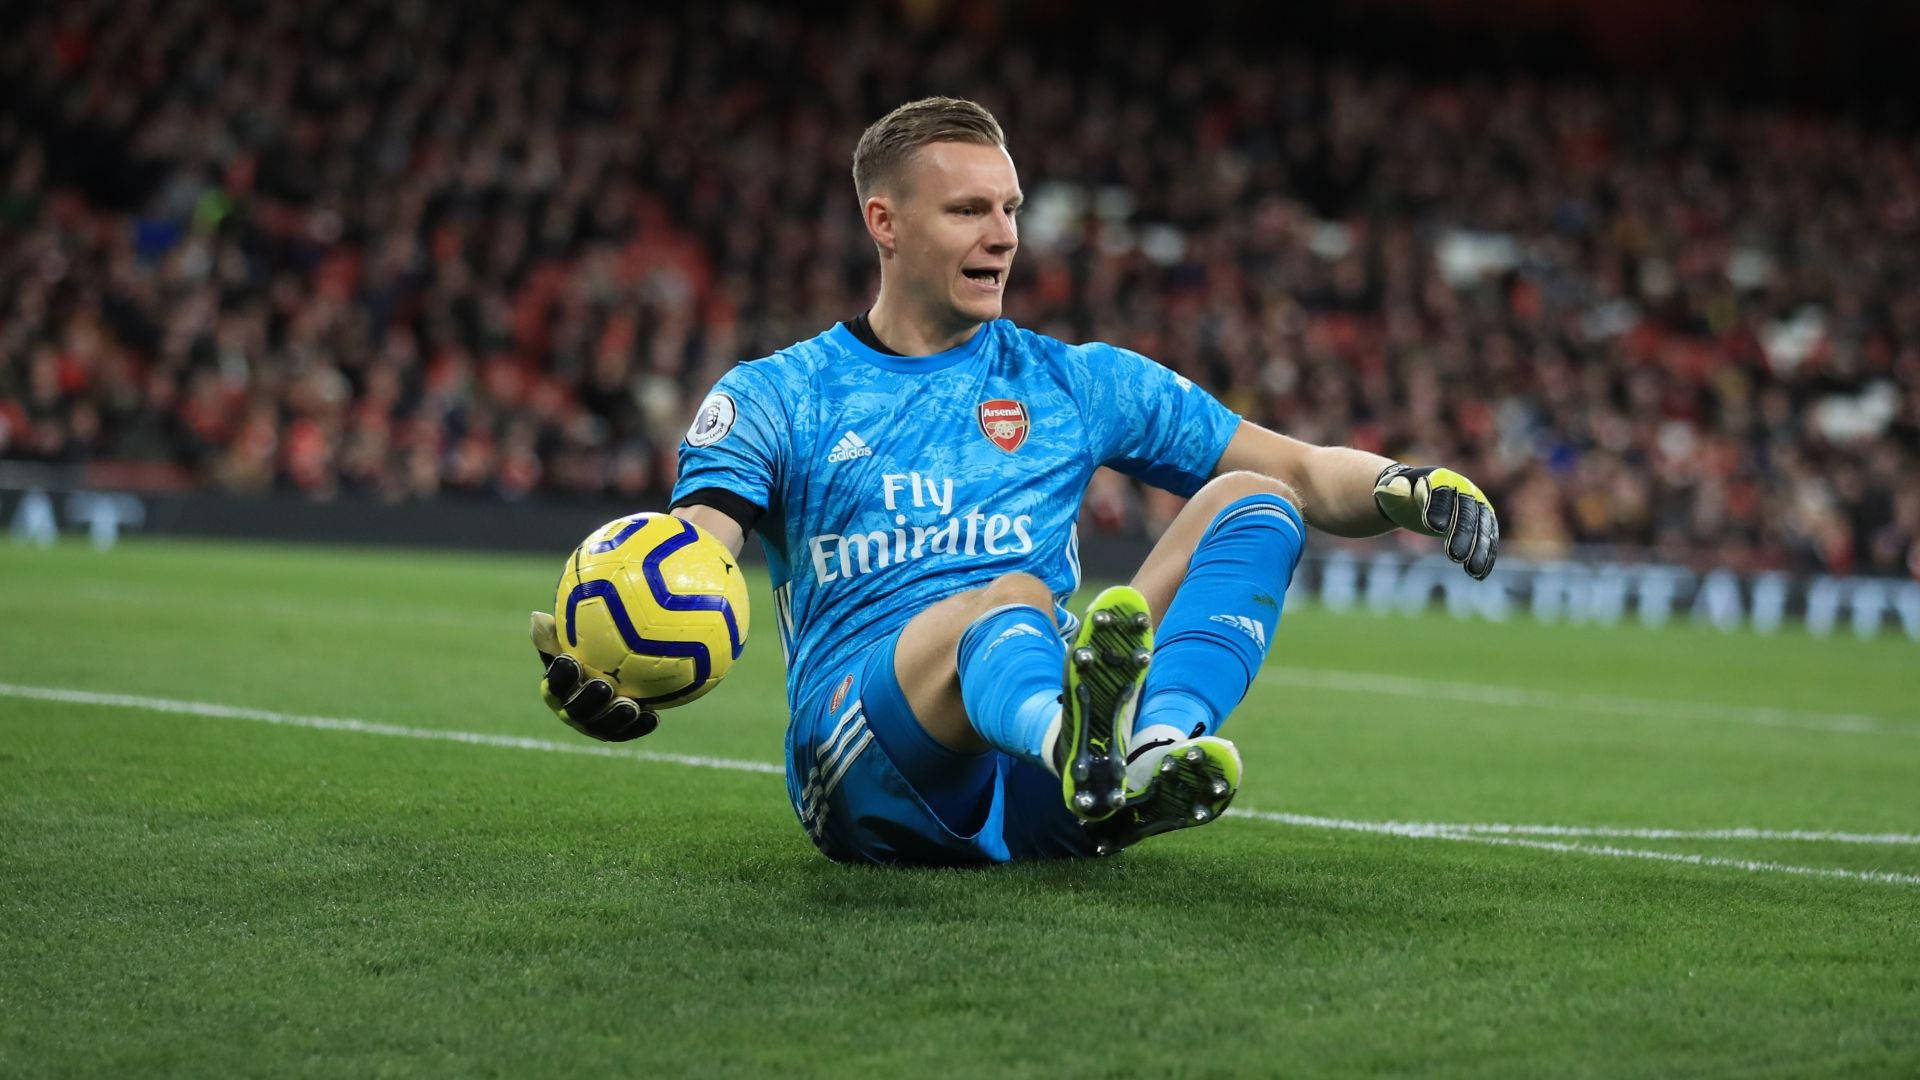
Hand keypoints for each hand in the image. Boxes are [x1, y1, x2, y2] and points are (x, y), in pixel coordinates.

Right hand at [528, 612, 659, 741]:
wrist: (613, 667)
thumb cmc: (587, 647)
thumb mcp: (572, 638)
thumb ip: (557, 631)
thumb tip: (537, 616)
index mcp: (556, 688)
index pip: (553, 683)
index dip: (560, 675)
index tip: (571, 660)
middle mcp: (570, 710)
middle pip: (575, 711)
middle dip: (587, 700)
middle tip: (604, 686)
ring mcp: (593, 724)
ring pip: (601, 726)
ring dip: (615, 718)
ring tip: (630, 705)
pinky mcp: (616, 731)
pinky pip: (626, 732)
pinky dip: (639, 726)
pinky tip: (653, 717)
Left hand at [1373, 463, 1498, 579]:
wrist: (1416, 496)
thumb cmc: (1402, 493)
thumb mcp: (1392, 490)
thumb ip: (1392, 490)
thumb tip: (1384, 490)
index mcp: (1440, 478)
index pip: (1441, 492)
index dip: (1439, 508)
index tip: (1433, 527)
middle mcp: (1464, 489)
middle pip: (1466, 511)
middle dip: (1462, 534)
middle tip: (1454, 556)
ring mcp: (1477, 505)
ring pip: (1482, 526)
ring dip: (1479, 548)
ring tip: (1471, 570)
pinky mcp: (1484, 521)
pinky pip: (1488, 538)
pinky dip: (1486, 555)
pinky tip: (1479, 574)